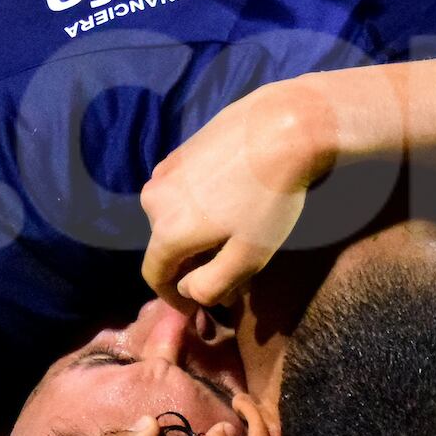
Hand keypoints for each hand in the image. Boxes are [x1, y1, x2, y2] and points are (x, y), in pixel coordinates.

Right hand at [141, 85, 315, 313]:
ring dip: (191, 231)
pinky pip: (178, 191)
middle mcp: (154, 201)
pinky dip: (194, 204)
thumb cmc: (269, 198)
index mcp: (167, 231)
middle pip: (164, 245)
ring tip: (228, 231)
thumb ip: (212, 285)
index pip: (154, 276)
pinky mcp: (178, 152)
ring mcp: (164, 172)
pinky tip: (227, 199)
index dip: (172, 297)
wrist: (282, 127)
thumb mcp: (249, 255)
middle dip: (189, 263)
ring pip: (170, 216)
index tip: (195, 307)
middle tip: (224, 267)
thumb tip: (188, 292)